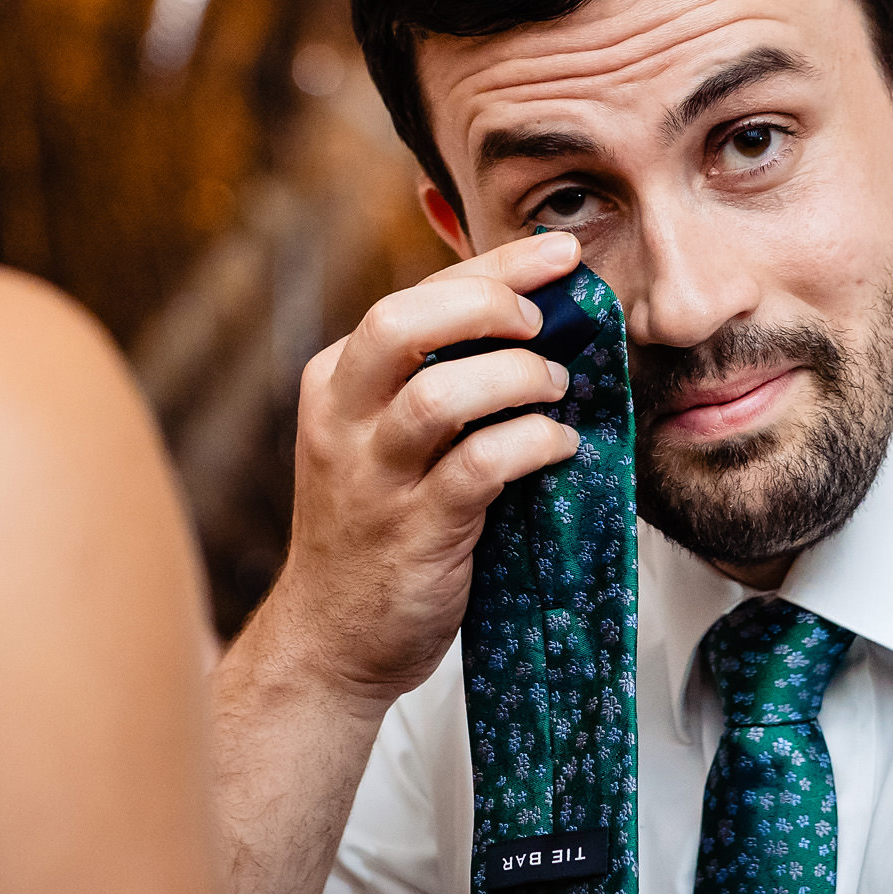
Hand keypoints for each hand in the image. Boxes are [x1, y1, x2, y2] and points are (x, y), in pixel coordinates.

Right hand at [270, 230, 585, 708]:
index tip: (557, 254)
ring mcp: (372, 478)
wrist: (332, 639)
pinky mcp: (415, 531)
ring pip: (439, 393)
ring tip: (557, 388)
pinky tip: (560, 445)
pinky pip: (480, 467)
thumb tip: (529, 314)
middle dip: (487, 302)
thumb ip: (430, 378)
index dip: (490, 269)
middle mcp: (342, 421)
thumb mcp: (378, 438)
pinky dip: (532, 443)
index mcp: (334, 383)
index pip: (410, 298)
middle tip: (546, 317)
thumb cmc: (374, 527)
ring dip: (516, 378)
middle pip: (401, 324)